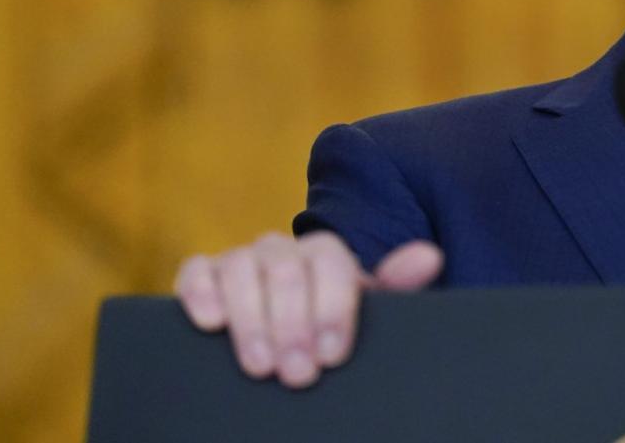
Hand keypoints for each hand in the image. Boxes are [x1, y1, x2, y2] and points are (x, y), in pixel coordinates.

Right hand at [174, 231, 442, 388]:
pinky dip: (200, 292)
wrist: (292, 341)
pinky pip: (195, 271)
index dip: (332, 307)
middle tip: (298, 374)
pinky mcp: (204, 277)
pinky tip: (210, 322)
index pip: (330, 261)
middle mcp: (283, 250)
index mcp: (325, 255)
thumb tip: (429, 256)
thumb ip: (397, 286)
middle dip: (292, 325)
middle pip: (285, 270)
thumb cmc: (331, 330)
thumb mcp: (369, 314)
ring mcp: (242, 261)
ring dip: (251, 319)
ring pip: (240, 268)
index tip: (332, 356)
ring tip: (260, 367)